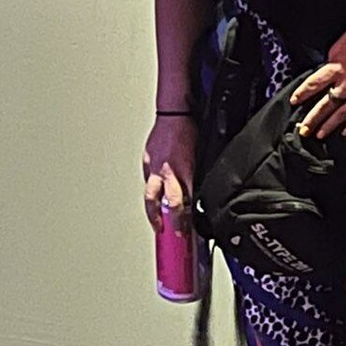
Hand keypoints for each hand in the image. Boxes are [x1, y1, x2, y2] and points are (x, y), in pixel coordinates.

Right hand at [143, 112, 198, 232]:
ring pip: (150, 194)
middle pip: (159, 204)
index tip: (183, 233)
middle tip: (163, 233)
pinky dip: (152, 186)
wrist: (174, 112)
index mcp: (182, 172)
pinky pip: (148, 178)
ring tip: (155, 221)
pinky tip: (155, 192)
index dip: (181, 221)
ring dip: (152, 209)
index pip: (181, 204)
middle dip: (160, 221)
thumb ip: (195, 178)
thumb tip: (197, 196)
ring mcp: (153, 167)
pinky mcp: (146, 160)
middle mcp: (166, 172)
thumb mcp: (199, 158)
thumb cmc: (189, 131)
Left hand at [289, 18, 345, 140]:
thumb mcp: (345, 39)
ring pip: (341, 115)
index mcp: (337, 68)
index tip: (295, 101)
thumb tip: (328, 64)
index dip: (302, 94)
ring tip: (320, 135)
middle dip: (312, 119)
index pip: (313, 84)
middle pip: (325, 105)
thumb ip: (333, 55)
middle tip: (303, 129)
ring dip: (329, 126)